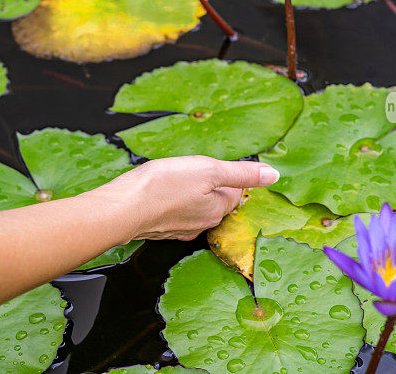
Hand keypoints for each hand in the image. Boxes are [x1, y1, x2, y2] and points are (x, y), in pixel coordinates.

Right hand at [98, 156, 279, 240]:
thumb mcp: (208, 170)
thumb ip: (241, 172)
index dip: (227, 175)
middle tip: (191, 170)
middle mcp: (201, 224)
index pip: (235, 191)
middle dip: (208, 186)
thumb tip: (274, 175)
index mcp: (217, 210)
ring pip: (193, 207)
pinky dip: (169, 202)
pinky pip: (173, 213)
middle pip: (215, 201)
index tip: (212, 166)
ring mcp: (179, 229)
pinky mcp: (159, 229)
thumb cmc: (162, 187)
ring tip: (174, 179)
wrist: (121, 209)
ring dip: (188, 194)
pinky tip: (159, 192)